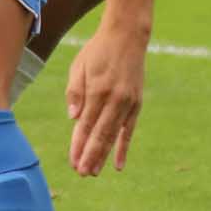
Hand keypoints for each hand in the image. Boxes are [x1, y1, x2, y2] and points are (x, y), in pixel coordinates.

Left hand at [64, 20, 146, 174]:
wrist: (127, 36)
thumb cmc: (97, 51)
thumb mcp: (78, 67)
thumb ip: (75, 93)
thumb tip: (74, 120)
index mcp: (97, 90)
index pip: (85, 124)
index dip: (79, 145)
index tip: (73, 161)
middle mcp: (114, 99)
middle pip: (100, 134)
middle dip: (90, 156)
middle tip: (82, 173)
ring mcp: (128, 102)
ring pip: (114, 135)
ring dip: (103, 156)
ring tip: (93, 172)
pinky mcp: (136, 104)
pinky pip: (129, 130)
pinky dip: (123, 148)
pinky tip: (118, 165)